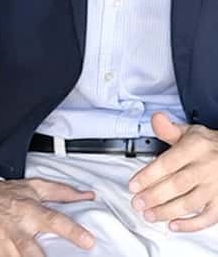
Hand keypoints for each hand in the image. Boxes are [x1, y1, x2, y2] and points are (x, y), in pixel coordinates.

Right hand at [0, 178, 94, 256]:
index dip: (72, 231)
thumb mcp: (31, 187)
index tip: (88, 241)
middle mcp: (16, 229)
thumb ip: (61, 192)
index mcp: (28, 210)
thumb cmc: (3, 194)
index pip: (54, 220)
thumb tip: (86, 195)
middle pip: (31, 251)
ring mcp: (2, 244)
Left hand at [129, 111, 217, 230]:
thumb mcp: (190, 132)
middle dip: (154, 196)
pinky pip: (207, 218)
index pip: (168, 163)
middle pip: (177, 185)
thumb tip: (156, 119)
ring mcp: (215, 187)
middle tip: (137, 203)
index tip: (133, 185)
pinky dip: (190, 224)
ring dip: (166, 211)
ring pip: (189, 203)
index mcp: (195, 148)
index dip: (148, 175)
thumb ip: (169, 129)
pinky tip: (173, 224)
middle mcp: (206, 168)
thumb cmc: (209, 146)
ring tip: (149, 214)